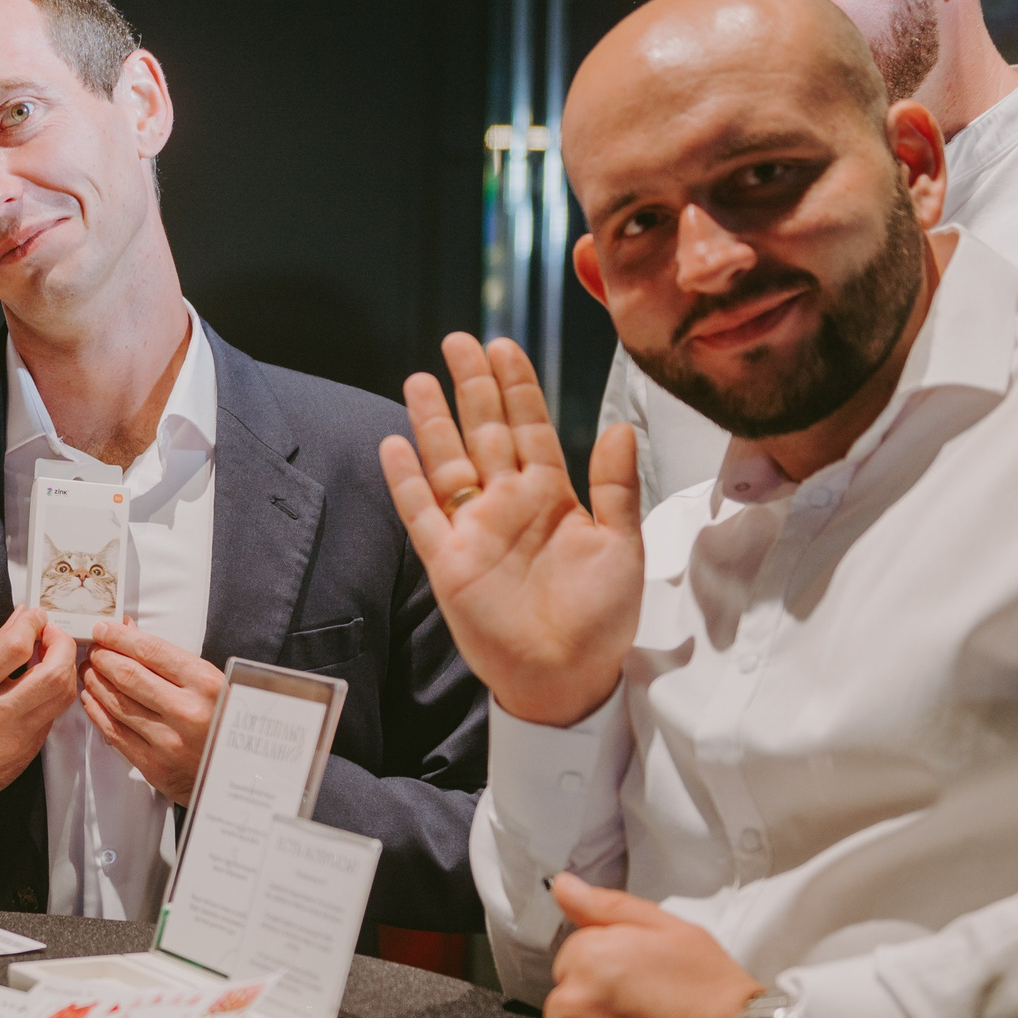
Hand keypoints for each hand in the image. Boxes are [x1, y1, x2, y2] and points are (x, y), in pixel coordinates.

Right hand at [0, 607, 78, 835]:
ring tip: (49, 660)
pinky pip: (51, 718)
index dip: (33, 623)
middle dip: (61, 644)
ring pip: (62, 695)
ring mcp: (15, 739)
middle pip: (53, 672)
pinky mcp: (26, 754)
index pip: (15, 646)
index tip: (35, 618)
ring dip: (63, 669)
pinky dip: (51, 696)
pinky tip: (38, 689)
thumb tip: (18, 620)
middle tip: (50, 636)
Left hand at [81, 618, 222, 803]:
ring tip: (89, 670)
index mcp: (206, 684)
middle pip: (128, 675)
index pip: (151, 651)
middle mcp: (186, 711)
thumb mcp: (212, 683)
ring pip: (116, 702)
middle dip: (103, 657)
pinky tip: (92, 698)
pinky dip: (97, 711)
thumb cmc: (226, 724)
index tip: (103, 629)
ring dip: (96, 682)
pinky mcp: (154, 765)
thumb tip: (130, 632)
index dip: (119, 637)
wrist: (241, 772)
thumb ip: (171, 659)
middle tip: (94, 650)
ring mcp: (168, 741)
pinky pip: (114, 732)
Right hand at [378, 333, 643, 726]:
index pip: (530, 426)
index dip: (517, 386)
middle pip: (484, 431)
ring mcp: (474, 531)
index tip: (504, 346)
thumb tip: (619, 427)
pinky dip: (407, 480)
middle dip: (471, 385)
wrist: (568, 676)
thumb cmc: (601, 618)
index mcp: (552, 496)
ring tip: (420, 379)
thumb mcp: (622, 547)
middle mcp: (508, 504)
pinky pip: (422, 514)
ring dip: (433, 422)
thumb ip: (617, 488)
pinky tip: (394, 445)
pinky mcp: (448, 562)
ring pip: (448, 463)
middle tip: (458, 341)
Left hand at [541, 874, 761, 1017]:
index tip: (643, 995)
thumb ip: (609, 907)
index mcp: (587, 958)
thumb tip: (563, 886)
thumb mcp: (675, 933)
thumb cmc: (719, 1000)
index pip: (573, 965)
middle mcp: (568, 1004)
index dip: (611, 981)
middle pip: (566, 1008)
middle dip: (598, 1017)